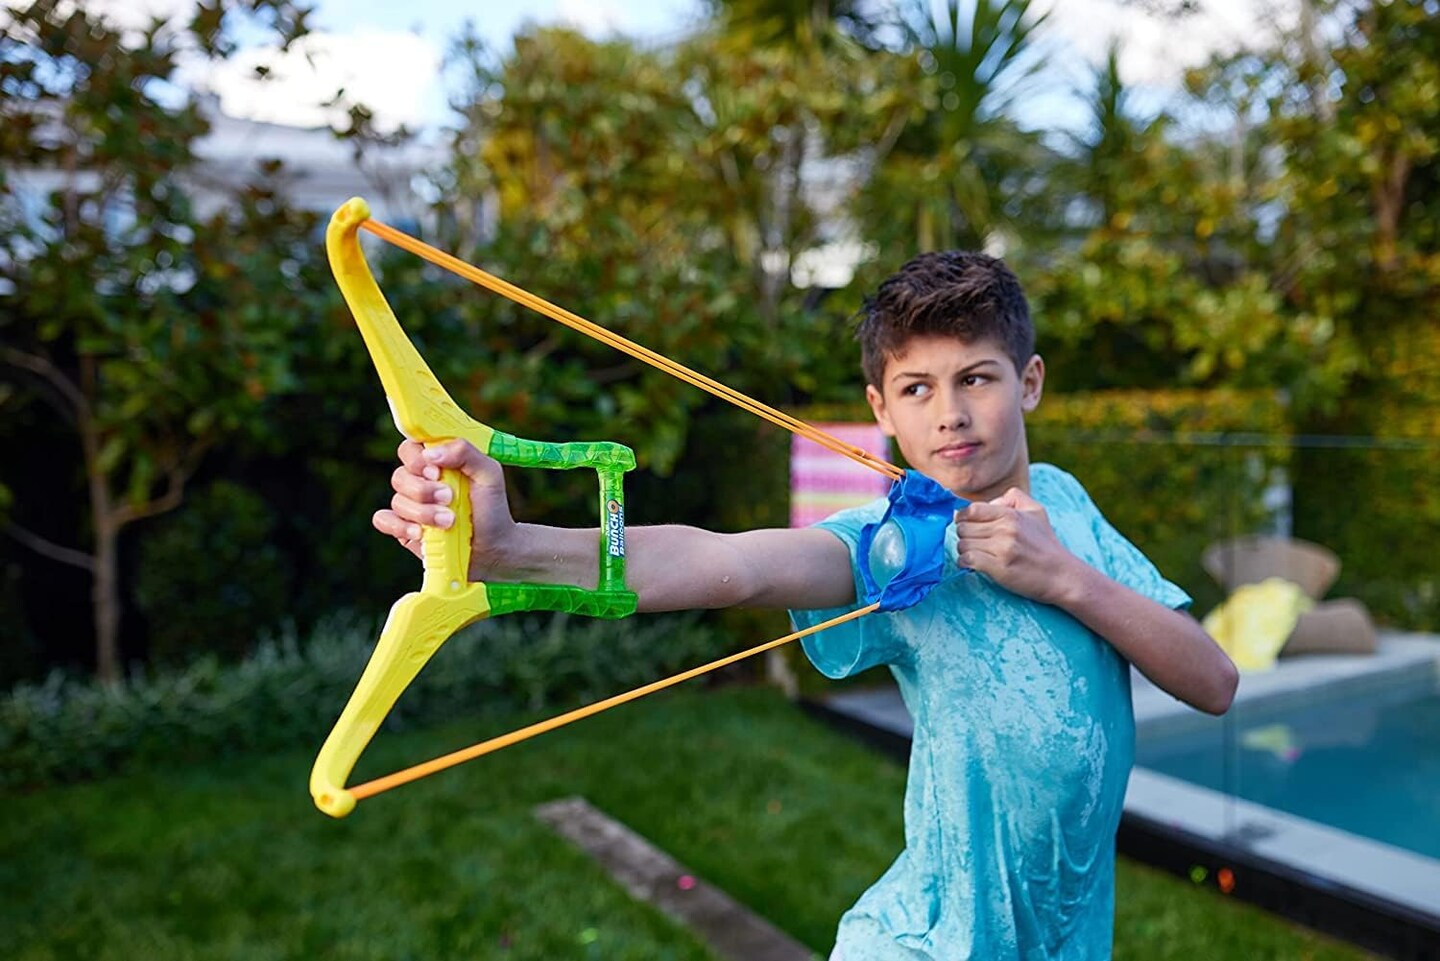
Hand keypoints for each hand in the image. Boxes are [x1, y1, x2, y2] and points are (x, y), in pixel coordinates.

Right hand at [371, 439, 516, 579]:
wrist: (493, 547)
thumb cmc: (491, 506)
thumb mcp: (489, 473)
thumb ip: (465, 453)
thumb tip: (430, 453)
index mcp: (437, 461)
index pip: (412, 447)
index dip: (417, 458)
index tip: (436, 471)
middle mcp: (420, 480)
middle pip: (400, 475)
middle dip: (424, 490)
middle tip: (449, 498)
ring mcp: (411, 505)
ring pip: (397, 500)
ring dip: (423, 513)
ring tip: (449, 521)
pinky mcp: (404, 528)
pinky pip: (383, 520)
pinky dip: (399, 526)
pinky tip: (420, 533)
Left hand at [954, 487, 1085, 605]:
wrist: (1063, 575)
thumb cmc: (1046, 545)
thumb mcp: (1036, 511)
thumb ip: (1014, 498)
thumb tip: (989, 503)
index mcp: (1011, 514)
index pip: (971, 510)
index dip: (963, 518)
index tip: (968, 526)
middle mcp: (1005, 529)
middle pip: (963, 528)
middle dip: (964, 536)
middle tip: (975, 543)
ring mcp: (1002, 548)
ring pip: (962, 544)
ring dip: (965, 551)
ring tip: (977, 554)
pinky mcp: (999, 567)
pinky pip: (967, 560)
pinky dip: (965, 563)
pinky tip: (974, 565)